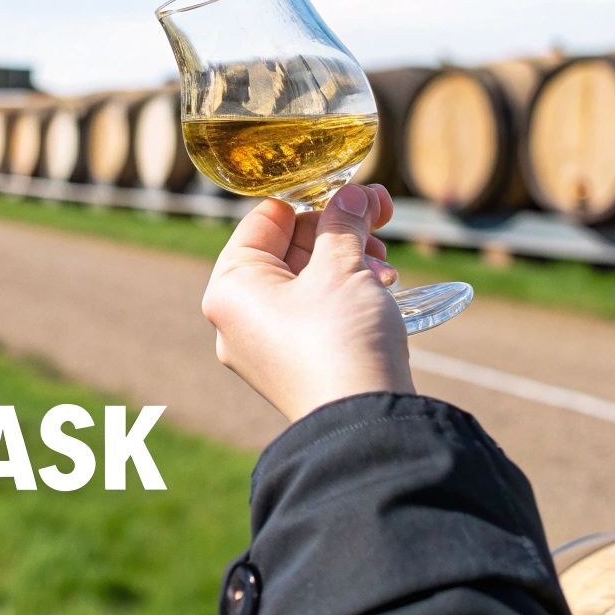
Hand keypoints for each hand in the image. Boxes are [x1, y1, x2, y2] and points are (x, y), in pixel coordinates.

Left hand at [200, 183, 413, 421]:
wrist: (364, 423)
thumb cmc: (339, 339)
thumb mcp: (342, 266)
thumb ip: (344, 222)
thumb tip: (354, 195)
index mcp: (231, 288)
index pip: (265, 219)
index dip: (312, 198)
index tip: (351, 190)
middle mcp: (239, 318)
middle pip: (288, 249)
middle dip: (338, 231)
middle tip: (378, 215)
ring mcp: (267, 345)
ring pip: (308, 280)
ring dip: (349, 260)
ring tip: (384, 262)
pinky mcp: (298, 365)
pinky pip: (318, 313)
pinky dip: (347, 294)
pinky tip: (382, 288)